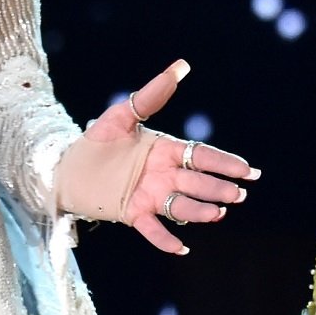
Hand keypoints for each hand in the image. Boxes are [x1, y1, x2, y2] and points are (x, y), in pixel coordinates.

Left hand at [85, 60, 259, 255]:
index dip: (226, 163)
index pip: (202, 157)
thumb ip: (152, 94)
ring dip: (200, 211)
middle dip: (218, 188)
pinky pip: (153, 229)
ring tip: (217, 213)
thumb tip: (181, 66)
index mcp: (166, 151)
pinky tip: (181, 248)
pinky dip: (166, 239)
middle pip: (198, 183)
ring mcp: (150, 196)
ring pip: (181, 205)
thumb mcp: (124, 114)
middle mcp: (163, 176)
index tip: (248, 171)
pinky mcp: (132, 213)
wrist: (66, 166)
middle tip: (238, 194)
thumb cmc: (97, 140)